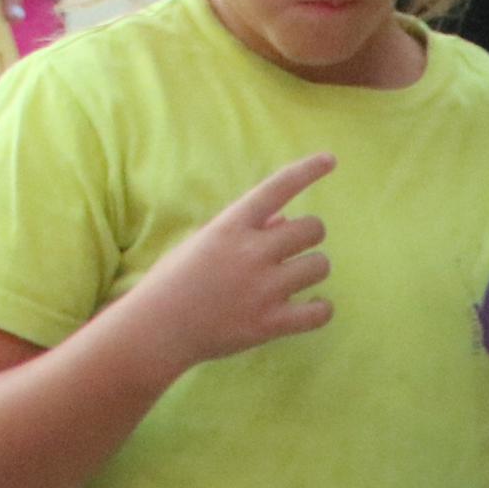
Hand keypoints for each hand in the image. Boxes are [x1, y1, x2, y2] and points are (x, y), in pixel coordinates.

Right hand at [95, 151, 334, 383]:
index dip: (308, 171)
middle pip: (312, 229)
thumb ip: (246, 228)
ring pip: (320, 265)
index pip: (277, 187)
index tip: (330, 160)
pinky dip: (320, 308)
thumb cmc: (177, 279)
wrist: (158, 327)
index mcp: (231, 225)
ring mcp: (264, 288)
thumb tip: (286, 221)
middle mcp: (252, 251)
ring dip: (312, 269)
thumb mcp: (205, 241)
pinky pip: (320, 312)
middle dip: (309, 235)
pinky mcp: (270, 323)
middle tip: (294, 248)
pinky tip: (310, 307)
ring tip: (294, 279)